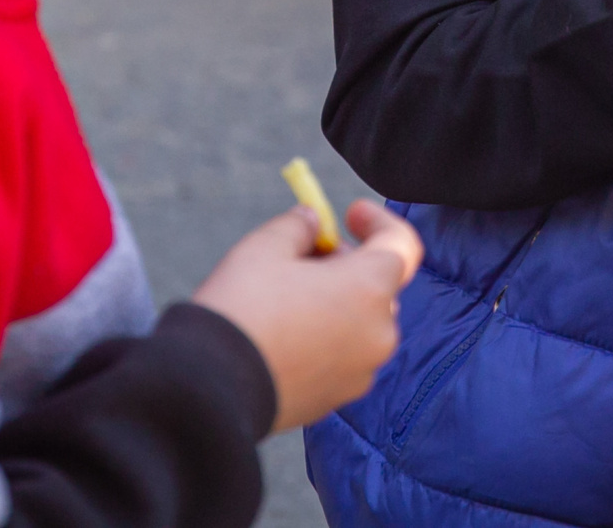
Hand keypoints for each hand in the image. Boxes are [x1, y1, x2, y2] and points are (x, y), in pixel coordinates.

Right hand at [192, 198, 422, 431]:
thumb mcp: (267, 246)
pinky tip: (283, 334)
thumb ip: (300, 226)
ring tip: (286, 295)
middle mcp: (378, 333)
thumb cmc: (243, 307)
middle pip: (378, 285)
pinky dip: (326, 337)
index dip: (377, 221)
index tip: (349, 213)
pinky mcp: (337, 399)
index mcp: (370, 288)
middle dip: (348, 264)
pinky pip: (343, 356)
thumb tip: (313, 223)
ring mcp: (361, 371)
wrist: (210, 386)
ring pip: (361, 322)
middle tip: (304, 254)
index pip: (401, 244)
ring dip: (337, 301)